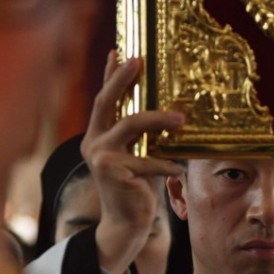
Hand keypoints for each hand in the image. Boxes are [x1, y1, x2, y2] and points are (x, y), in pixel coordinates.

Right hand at [82, 51, 184, 273]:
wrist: (126, 224)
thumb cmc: (136, 188)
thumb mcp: (138, 154)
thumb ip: (141, 136)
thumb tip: (167, 110)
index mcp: (97, 136)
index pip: (104, 99)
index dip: (110, 74)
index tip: (121, 50)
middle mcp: (93, 142)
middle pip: (106, 101)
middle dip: (122, 77)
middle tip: (139, 60)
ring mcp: (99, 156)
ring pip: (130, 124)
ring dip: (158, 119)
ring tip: (181, 119)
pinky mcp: (111, 171)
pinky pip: (146, 159)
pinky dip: (165, 164)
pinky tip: (178, 169)